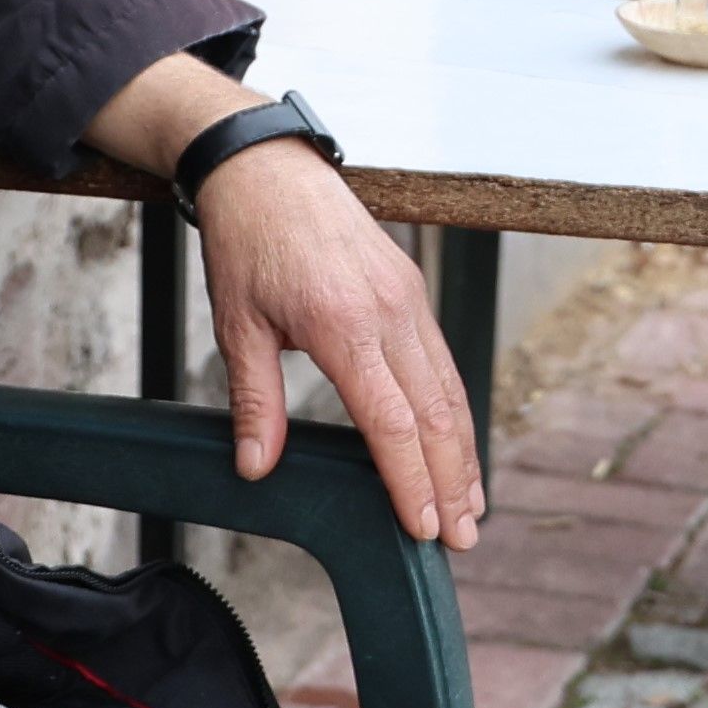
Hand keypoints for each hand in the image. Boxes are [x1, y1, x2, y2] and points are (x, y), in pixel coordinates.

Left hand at [192, 135, 487, 544]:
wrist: (267, 169)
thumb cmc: (248, 243)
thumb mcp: (238, 325)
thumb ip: (253, 401)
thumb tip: (256, 467)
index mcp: (342, 325)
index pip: (391, 422)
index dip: (410, 480)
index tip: (422, 527)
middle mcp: (389, 313)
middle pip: (437, 414)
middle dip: (452, 482)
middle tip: (460, 538)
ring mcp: (408, 299)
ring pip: (451, 390)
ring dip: (463, 454)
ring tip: (469, 508)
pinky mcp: (412, 292)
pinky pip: (443, 362)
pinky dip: (455, 413)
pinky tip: (455, 447)